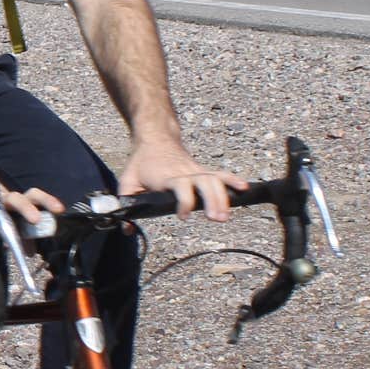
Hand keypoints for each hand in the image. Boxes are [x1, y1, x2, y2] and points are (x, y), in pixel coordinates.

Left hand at [120, 139, 245, 220]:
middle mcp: (184, 173)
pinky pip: (221, 174)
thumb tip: (126, 229)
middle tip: (216, 219)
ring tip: (226, 216)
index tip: (183, 216)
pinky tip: (244, 189)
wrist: (155, 139)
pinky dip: (233, 180)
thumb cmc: (141, 164)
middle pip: (204, 183)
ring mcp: (196, 171)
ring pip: (215, 179)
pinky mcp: (203, 171)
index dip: (184, 201)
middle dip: (212, 200)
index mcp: (166, 177)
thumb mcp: (127, 182)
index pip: (179, 186)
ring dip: (223, 197)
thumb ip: (125, 203)